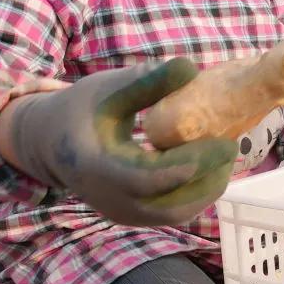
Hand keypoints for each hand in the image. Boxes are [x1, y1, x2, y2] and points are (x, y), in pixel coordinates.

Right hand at [3, 59, 236, 225]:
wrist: (51, 141)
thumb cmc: (81, 108)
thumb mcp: (109, 87)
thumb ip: (147, 81)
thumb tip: (192, 67)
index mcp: (99, 168)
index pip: (152, 178)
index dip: (191, 164)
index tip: (223, 142)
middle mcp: (111, 200)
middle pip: (171, 205)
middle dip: (208, 180)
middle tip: (232, 146)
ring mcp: (123, 214)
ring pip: (176, 213)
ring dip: (206, 188)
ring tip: (224, 153)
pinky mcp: (133, 215)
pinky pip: (171, 211)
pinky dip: (194, 192)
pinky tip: (208, 165)